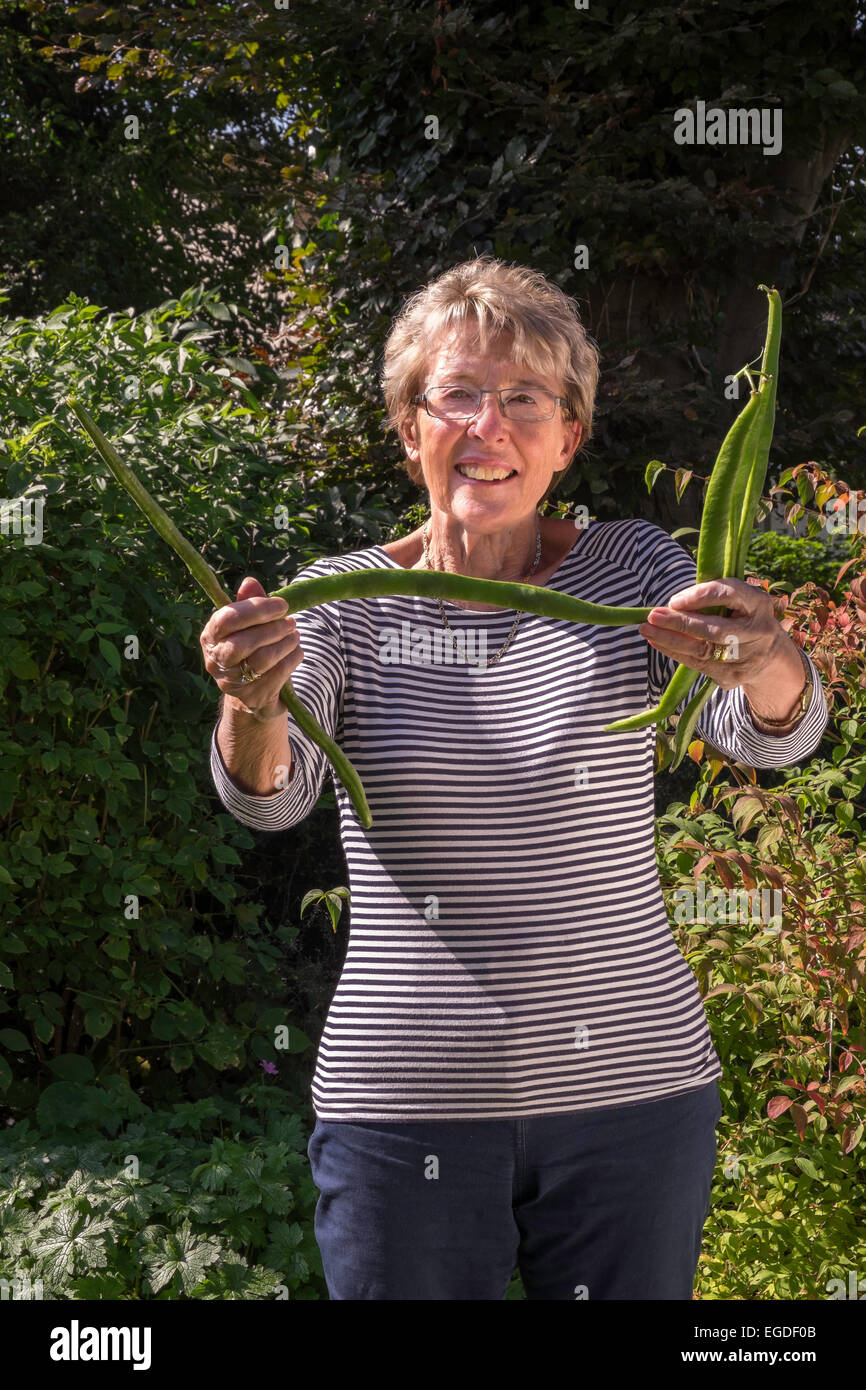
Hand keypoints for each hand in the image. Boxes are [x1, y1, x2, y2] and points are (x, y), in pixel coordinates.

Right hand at [200, 576, 302, 715]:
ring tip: (295, 636)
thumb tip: (250, 583)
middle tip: (291, 623)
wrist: (253, 692)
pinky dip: (292, 659)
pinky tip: (295, 651)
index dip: (256, 609)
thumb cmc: (251, 649)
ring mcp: (233, 681)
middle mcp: (216, 660)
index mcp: (211, 636)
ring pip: (262, 659)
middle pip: (243, 643)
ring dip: (286, 644)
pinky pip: (278, 674)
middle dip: (273, 630)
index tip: (281, 605)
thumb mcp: (247, 625)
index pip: (226, 619)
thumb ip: (249, 603)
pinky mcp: (253, 696)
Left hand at [637, 578, 781, 689]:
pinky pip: (697, 664)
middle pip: (715, 630)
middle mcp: (758, 631)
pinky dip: (675, 652)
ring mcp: (747, 657)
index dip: (702, 596)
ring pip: (703, 650)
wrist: (769, 657)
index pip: (731, 594)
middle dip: (680, 623)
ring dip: (670, 639)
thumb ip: (713, 598)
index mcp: (759, 604)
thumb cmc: (743, 618)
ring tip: (647, 629)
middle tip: (653, 615)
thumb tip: (673, 604)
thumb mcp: (739, 602)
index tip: (675, 600)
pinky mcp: (733, 676)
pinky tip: (657, 642)